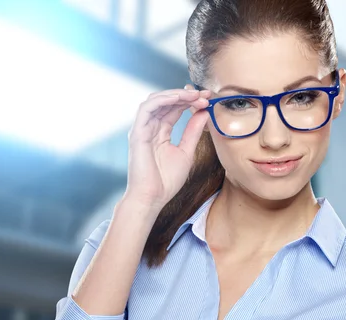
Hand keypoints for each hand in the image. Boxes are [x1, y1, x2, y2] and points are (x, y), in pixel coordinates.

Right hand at [123, 87, 211, 209]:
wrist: (153, 198)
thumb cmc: (166, 180)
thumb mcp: (186, 151)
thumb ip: (193, 131)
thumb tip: (204, 113)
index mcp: (161, 132)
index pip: (175, 109)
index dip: (191, 101)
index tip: (208, 99)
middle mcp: (150, 128)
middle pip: (167, 102)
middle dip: (187, 95)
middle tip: (205, 95)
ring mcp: (143, 129)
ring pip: (156, 101)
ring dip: (176, 95)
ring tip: (194, 95)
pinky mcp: (137, 133)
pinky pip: (147, 109)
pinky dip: (162, 100)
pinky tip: (178, 98)